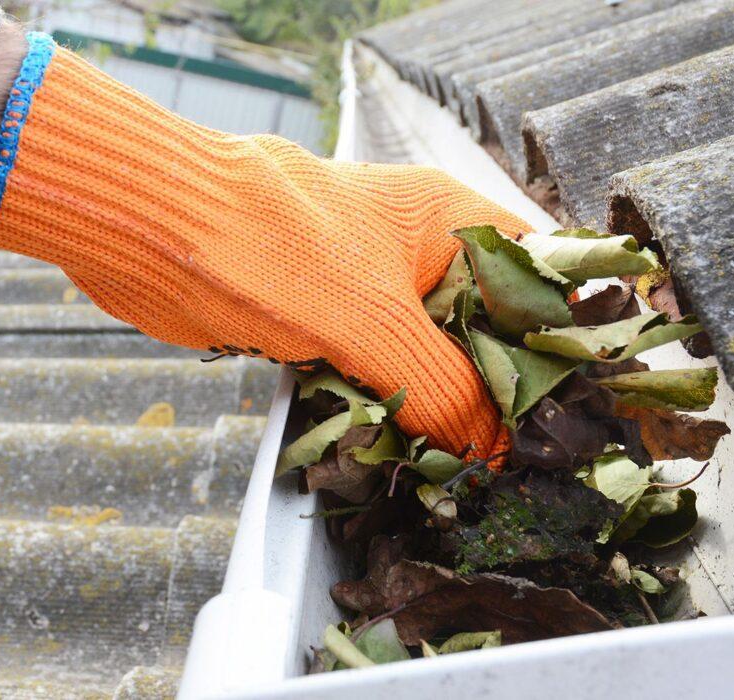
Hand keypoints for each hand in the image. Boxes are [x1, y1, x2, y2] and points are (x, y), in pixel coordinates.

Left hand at [0, 34, 531, 457]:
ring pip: (427, 358)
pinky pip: (375, 375)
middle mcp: (417, 253)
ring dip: (441, 410)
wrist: (156, 232)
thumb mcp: (374, 323)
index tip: (577, 406)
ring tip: (471, 470)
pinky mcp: (325, 324)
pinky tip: (404, 456)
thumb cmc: (269, 246)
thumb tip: (486, 449)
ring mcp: (369, 290)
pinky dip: (387, 412)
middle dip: (499, 390)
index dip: (563, 339)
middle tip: (523, 459)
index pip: (538, 277)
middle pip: (484, 328)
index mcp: (449, 222)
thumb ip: (440, 386)